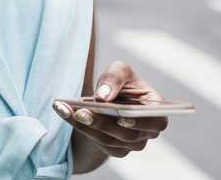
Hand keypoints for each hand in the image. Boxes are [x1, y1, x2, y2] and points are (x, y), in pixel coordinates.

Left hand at [52, 61, 169, 158]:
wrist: (109, 96)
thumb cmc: (120, 81)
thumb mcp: (120, 70)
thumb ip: (114, 77)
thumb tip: (103, 96)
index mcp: (156, 111)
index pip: (154, 121)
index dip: (139, 122)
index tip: (122, 118)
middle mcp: (146, 132)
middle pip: (126, 134)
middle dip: (102, 122)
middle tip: (81, 111)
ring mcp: (131, 144)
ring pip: (108, 139)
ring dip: (85, 125)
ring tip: (64, 109)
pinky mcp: (114, 149)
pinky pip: (97, 142)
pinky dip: (79, 127)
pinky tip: (64, 113)